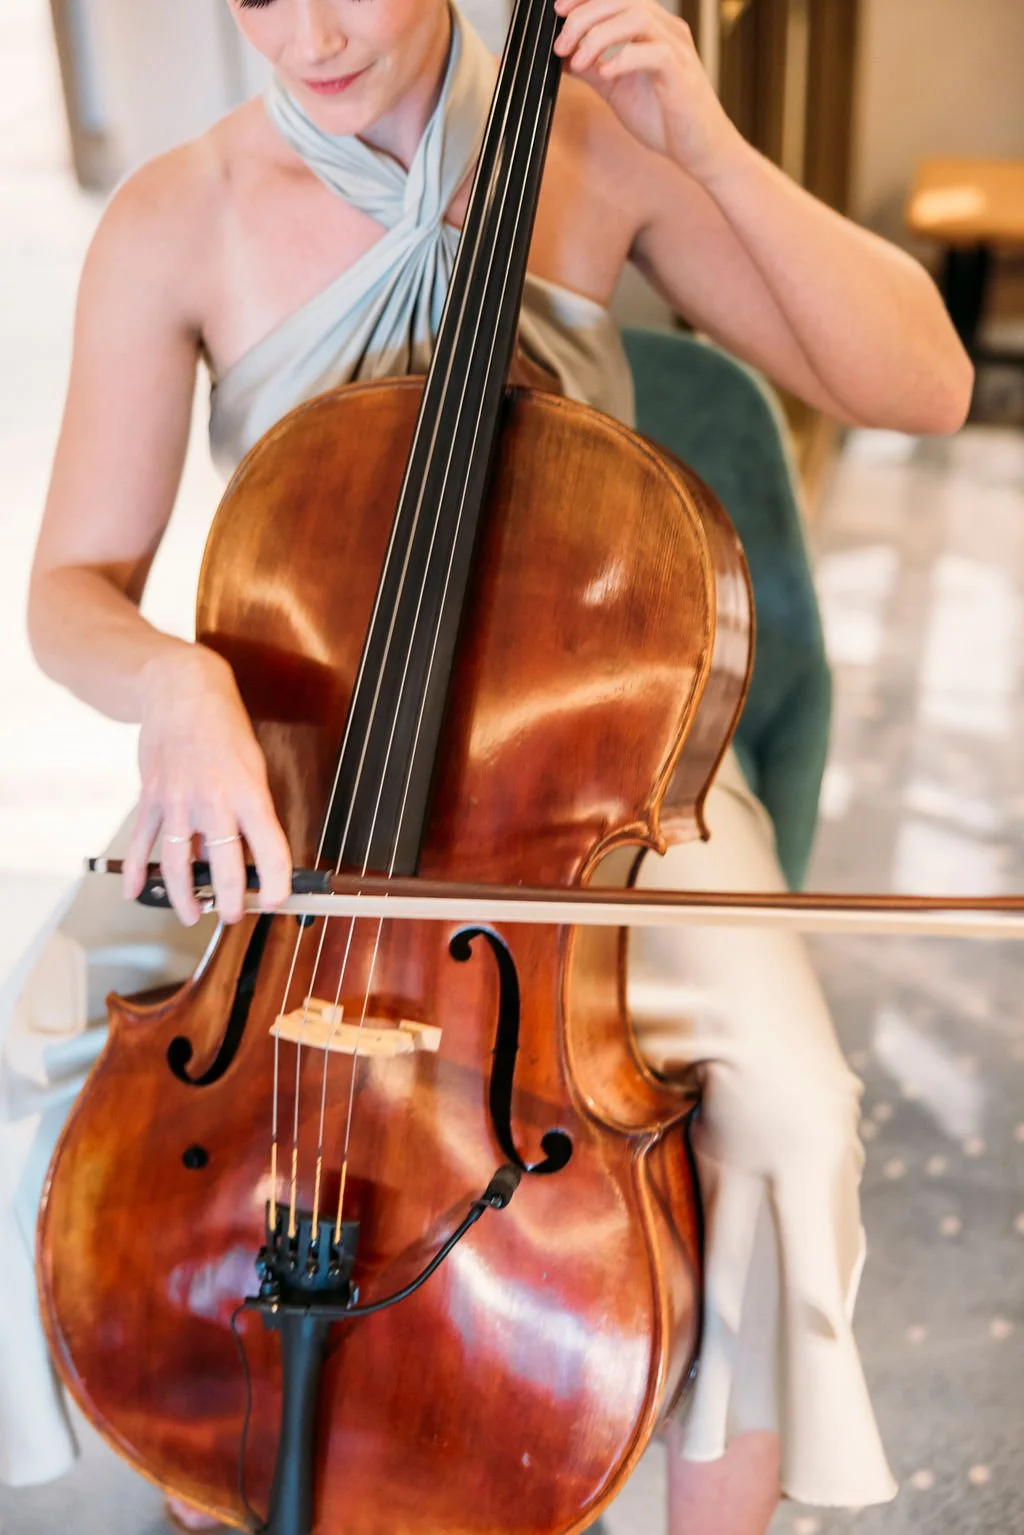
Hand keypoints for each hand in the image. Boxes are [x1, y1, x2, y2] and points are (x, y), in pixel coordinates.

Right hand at [122, 644, 291, 925]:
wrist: (182, 692)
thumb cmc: (224, 729)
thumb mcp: (254, 766)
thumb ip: (251, 809)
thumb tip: (249, 851)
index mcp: (249, 792)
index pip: (270, 848)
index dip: (276, 882)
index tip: (276, 901)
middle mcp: (214, 800)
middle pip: (223, 865)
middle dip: (230, 900)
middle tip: (234, 916)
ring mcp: (178, 800)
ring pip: (179, 862)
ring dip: (185, 896)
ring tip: (193, 915)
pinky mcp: (152, 797)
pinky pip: (143, 841)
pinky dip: (137, 871)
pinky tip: (136, 892)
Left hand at [552, 0, 741, 181]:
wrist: (700, 150)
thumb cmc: (665, 119)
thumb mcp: (617, 89)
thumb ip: (594, 70)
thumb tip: (565, 56)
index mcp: (652, 29)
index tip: (558, 11)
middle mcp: (666, 31)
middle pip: (622, 0)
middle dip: (585, 16)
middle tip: (561, 44)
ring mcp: (676, 49)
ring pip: (636, 18)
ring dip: (599, 35)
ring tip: (578, 60)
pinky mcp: (681, 74)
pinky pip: (653, 53)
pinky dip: (624, 59)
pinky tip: (605, 73)